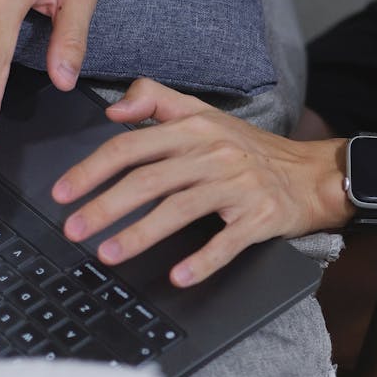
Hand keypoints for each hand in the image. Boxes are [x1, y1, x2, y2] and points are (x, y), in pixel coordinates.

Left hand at [52, 78, 349, 286]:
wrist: (311, 174)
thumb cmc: (251, 149)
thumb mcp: (205, 115)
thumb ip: (156, 101)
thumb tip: (114, 111)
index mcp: (195, 129)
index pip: (132, 146)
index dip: (93, 169)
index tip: (64, 191)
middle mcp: (214, 153)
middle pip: (149, 180)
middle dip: (105, 206)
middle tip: (74, 228)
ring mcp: (238, 185)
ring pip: (180, 209)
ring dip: (139, 234)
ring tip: (108, 253)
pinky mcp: (260, 216)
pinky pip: (227, 241)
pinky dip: (202, 260)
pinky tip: (178, 276)